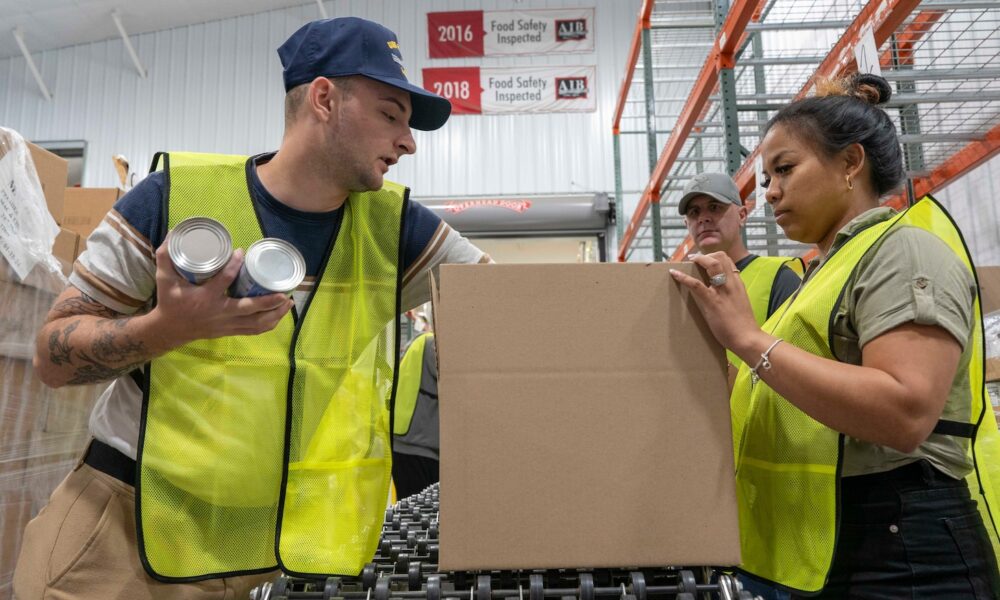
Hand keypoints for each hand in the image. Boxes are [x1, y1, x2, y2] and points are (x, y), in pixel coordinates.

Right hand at [146, 238, 294, 347]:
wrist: (170, 330)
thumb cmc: (170, 302)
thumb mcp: (165, 279)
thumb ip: (167, 257)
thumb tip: (173, 233)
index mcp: (204, 298)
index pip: (223, 280)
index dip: (234, 265)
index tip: (241, 252)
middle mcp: (219, 313)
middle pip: (249, 308)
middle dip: (269, 301)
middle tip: (284, 291)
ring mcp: (226, 324)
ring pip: (256, 323)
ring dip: (275, 314)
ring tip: (288, 302)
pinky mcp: (230, 331)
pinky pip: (254, 331)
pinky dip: (269, 324)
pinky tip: (280, 315)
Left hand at [669, 252, 761, 354]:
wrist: (748, 338)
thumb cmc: (743, 326)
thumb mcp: (739, 304)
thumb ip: (731, 295)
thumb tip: (719, 292)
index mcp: (738, 284)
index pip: (729, 261)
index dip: (715, 257)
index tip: (705, 259)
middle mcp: (732, 284)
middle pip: (721, 257)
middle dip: (706, 255)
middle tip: (694, 259)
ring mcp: (722, 292)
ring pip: (712, 264)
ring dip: (698, 259)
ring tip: (688, 261)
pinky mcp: (713, 302)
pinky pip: (697, 285)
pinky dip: (684, 277)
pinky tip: (675, 274)